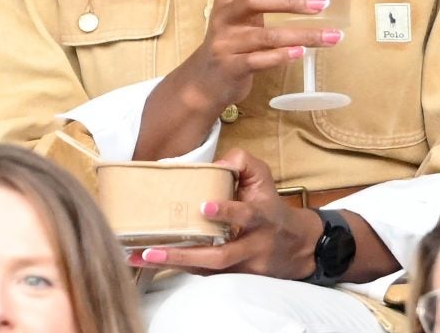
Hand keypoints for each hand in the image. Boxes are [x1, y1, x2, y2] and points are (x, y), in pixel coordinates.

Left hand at [133, 149, 321, 279]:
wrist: (298, 246)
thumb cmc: (270, 205)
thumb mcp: (262, 178)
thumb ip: (241, 163)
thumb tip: (215, 162)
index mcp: (262, 217)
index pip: (247, 215)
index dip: (227, 211)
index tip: (204, 206)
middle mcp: (253, 245)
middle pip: (220, 256)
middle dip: (186, 254)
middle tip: (154, 249)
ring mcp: (244, 266)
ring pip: (209, 270)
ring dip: (174, 265)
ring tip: (142, 256)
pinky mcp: (235, 277)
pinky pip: (205, 275)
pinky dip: (179, 268)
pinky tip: (151, 261)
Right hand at [155, 0, 341, 119]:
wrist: (203, 80)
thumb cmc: (232, 42)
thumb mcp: (239, 16)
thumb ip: (262, 2)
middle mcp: (224, 16)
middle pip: (254, 0)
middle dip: (291, 0)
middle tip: (322, 4)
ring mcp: (225, 42)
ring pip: (265, 36)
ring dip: (301, 35)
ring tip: (331, 36)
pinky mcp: (230, 67)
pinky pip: (258, 60)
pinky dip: (282, 56)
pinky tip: (302, 53)